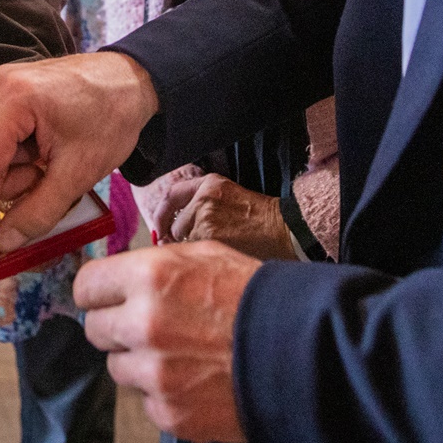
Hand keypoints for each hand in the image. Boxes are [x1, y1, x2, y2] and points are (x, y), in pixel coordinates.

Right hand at [0, 51, 158, 252]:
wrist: (134, 84)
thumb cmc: (112, 117)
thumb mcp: (77, 173)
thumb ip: (38, 212)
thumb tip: (4, 242)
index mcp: (14, 97)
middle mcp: (1, 87)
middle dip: (11, 182)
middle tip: (41, 184)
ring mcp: (6, 90)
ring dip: (20, 172)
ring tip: (51, 167)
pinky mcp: (14, 98)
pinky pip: (6, 140)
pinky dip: (23, 158)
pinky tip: (47, 158)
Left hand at [76, 242, 257, 442]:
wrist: (303, 350)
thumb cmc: (257, 298)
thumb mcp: (205, 256)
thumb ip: (154, 266)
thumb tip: (121, 278)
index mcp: (150, 277)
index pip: (85, 286)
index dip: (97, 292)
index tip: (105, 297)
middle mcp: (144, 324)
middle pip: (95, 329)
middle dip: (117, 327)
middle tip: (150, 326)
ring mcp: (155, 373)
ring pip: (118, 368)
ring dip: (140, 362)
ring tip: (183, 353)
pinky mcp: (169, 412)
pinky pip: (147, 401)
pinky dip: (165, 393)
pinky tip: (197, 378)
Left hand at [156, 173, 298, 260]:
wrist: (283, 230)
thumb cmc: (258, 219)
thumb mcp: (228, 196)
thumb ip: (200, 202)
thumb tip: (169, 226)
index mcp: (209, 183)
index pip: (171, 194)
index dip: (161, 214)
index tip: (159, 227)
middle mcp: (204, 197)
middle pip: (175, 224)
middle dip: (180, 239)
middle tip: (196, 248)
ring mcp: (206, 218)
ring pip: (183, 241)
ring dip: (192, 250)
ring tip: (215, 251)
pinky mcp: (210, 237)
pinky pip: (192, 252)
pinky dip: (200, 258)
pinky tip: (218, 258)